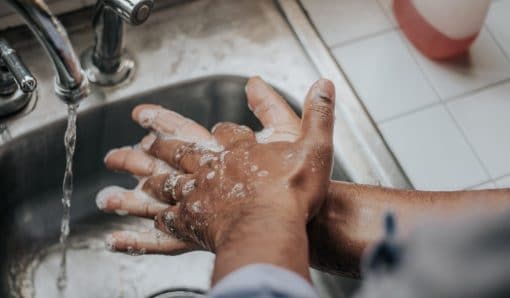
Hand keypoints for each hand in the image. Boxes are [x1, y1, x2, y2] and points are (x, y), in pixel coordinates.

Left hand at [98, 77, 312, 252]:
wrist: (272, 226)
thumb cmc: (293, 191)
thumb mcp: (314, 145)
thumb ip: (318, 113)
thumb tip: (323, 83)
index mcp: (239, 150)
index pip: (223, 132)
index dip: (219, 129)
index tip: (214, 128)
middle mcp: (213, 169)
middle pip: (180, 151)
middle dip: (159, 143)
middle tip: (136, 138)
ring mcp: (199, 195)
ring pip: (164, 183)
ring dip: (143, 178)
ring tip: (118, 180)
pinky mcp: (194, 224)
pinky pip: (166, 223)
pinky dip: (151, 225)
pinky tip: (140, 228)